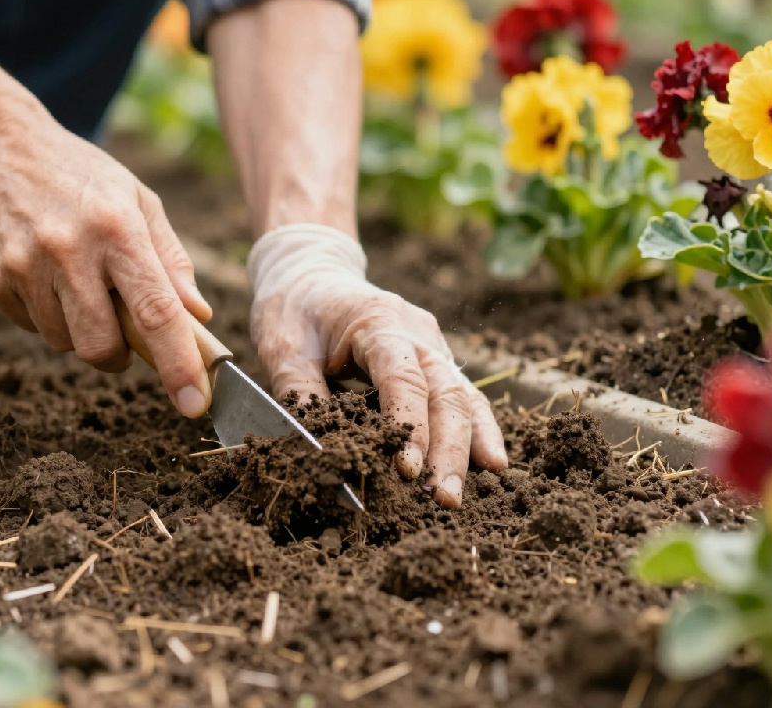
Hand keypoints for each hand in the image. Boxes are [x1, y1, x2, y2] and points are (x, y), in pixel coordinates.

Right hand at [0, 94, 214, 417]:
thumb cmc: (82, 176)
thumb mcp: (138, 200)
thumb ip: (171, 260)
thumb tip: (198, 316)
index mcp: (117, 228)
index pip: (156, 312)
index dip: (178, 365)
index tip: (195, 403)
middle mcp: (69, 249)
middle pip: (102, 346)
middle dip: (117, 355)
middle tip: (121, 336)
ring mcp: (23, 265)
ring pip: (63, 342)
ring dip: (78, 329)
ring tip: (75, 283)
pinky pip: (28, 326)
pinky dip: (44, 315)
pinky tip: (43, 274)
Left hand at [247, 224, 506, 507]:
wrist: (310, 272)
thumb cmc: (294, 308)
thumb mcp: (281, 346)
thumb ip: (300, 394)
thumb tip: (318, 450)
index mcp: (378, 321)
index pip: (403, 379)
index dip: (409, 426)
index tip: (406, 470)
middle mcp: (417, 332)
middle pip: (446, 393)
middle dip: (448, 449)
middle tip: (442, 499)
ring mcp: (432, 345)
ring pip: (463, 397)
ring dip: (465, 448)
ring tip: (456, 495)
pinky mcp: (434, 361)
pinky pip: (463, 396)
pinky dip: (477, 430)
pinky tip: (490, 464)